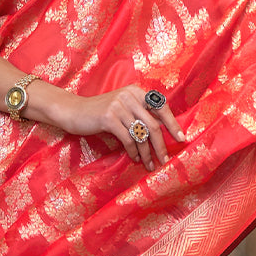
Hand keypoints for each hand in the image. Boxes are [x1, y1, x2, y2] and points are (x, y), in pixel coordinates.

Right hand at [46, 85, 186, 170]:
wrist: (73, 111)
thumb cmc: (100, 114)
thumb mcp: (122, 108)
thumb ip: (139, 114)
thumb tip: (162, 134)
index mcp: (136, 91)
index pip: (161, 107)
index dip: (173, 124)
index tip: (181, 139)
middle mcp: (129, 95)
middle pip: (153, 124)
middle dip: (161, 145)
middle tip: (164, 160)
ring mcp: (119, 105)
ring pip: (141, 134)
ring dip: (147, 153)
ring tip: (149, 164)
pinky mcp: (108, 117)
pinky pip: (128, 139)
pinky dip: (133, 152)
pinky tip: (134, 159)